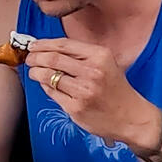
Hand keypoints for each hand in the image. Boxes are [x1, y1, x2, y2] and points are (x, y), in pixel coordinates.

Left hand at [24, 38, 154, 149]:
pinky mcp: (76, 108)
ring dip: (36, 72)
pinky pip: (52, 93)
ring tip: (34, 72)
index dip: (43, 44)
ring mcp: (83, 91)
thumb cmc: (116, 90)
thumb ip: (82, 55)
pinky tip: (47, 85)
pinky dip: (46, 87)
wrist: (131, 117)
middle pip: (52, 59)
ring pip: (49, 76)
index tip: (33, 45)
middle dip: (35, 57)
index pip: (63, 45)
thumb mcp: (106, 64)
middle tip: (29, 59)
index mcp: (99, 56)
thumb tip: (49, 49)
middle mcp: (92, 72)